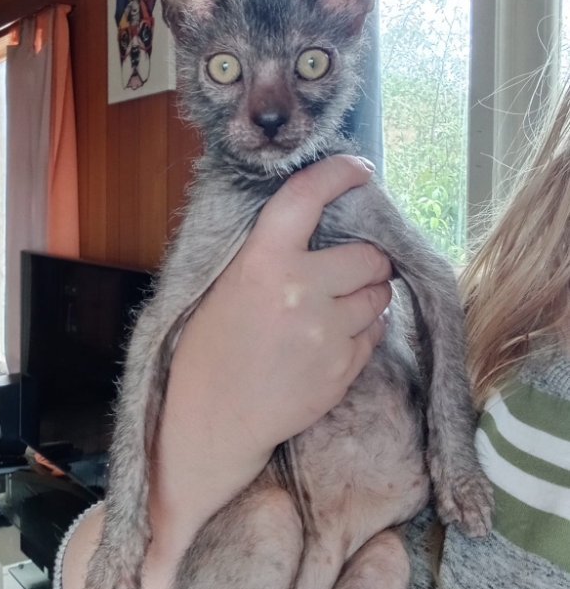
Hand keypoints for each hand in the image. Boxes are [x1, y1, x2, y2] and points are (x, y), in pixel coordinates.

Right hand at [153, 156, 391, 522]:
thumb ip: (269, 252)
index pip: (307, 197)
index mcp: (263, 262)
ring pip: (380, 295)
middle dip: (366, 258)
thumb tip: (319, 220)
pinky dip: (363, 329)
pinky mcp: (343, 369)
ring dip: (369, 293)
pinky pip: (375, 333)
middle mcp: (302, 292)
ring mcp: (327, 334)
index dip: (338, 173)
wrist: (213, 419)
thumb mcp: (225, 285)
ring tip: (338, 305)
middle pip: (369, 256)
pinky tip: (332, 338)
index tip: (360, 169)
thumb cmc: (210, 348)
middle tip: (350, 266)